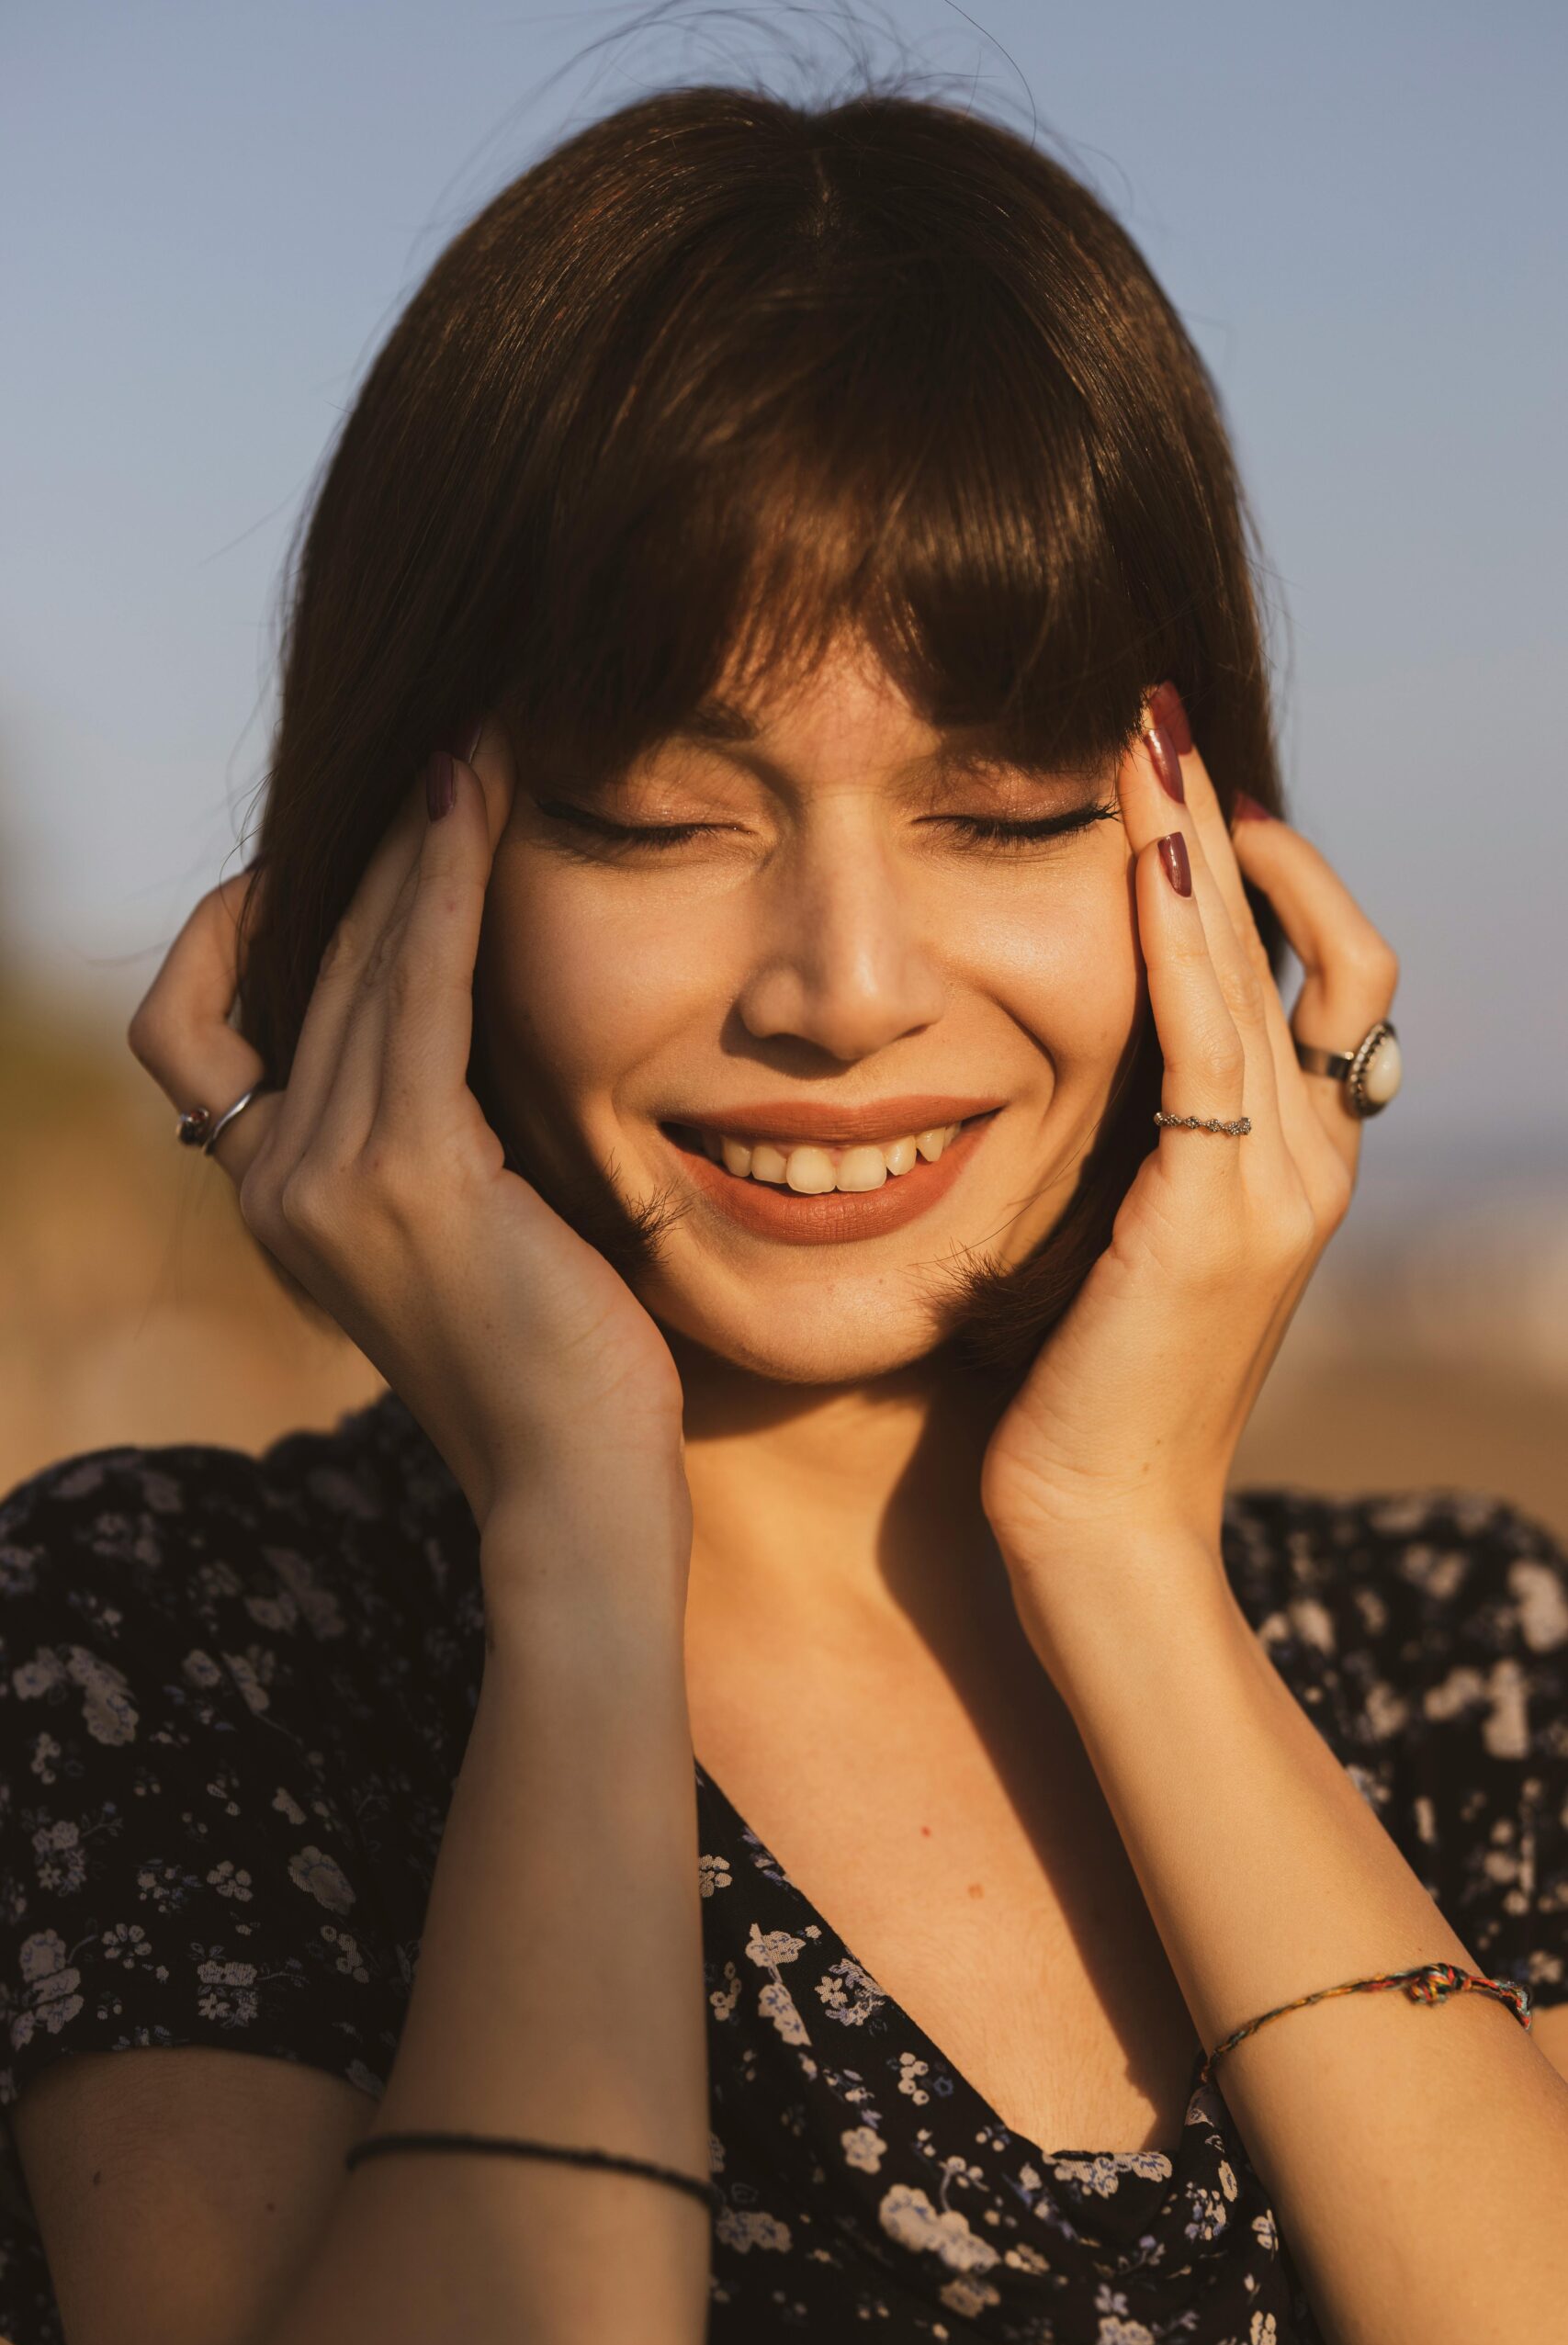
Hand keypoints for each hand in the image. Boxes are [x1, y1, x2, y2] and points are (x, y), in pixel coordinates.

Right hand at [127, 722, 690, 1587]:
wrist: (572, 1481)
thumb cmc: (546, 1356)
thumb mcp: (453, 1225)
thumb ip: (415, 1131)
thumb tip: (444, 1012)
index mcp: (270, 1199)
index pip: (195, 1025)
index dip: (239, 924)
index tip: (337, 859)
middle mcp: (272, 1185)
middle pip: (291, 968)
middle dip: (362, 852)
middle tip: (439, 756)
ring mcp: (326, 1182)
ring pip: (350, 962)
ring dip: (411, 847)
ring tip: (471, 757)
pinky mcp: (408, 1177)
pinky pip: (415, 991)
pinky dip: (443, 891)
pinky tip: (480, 819)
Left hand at [979, 689, 1397, 1589]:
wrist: (1102, 1527)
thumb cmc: (1082, 1396)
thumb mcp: (1123, 1246)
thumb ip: (1136, 1156)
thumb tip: (1081, 1073)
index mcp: (1295, 1161)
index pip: (1313, 972)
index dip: (1259, 871)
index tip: (1174, 792)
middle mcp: (1313, 1155)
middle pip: (1306, 940)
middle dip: (1229, 819)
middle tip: (1159, 716)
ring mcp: (1282, 1181)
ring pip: (1271, 962)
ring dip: (1207, 839)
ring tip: (1148, 738)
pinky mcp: (1219, 1209)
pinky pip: (1215, 1030)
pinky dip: (1184, 926)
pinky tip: (1146, 841)